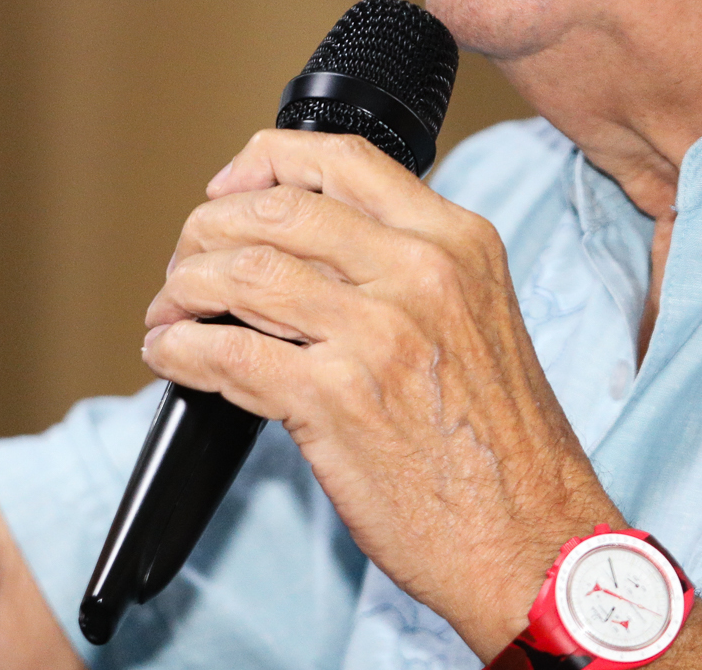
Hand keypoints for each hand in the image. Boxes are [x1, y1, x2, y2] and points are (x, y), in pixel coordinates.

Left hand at [139, 129, 617, 657]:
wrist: (533, 540)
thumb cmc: (506, 449)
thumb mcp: (479, 318)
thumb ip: (408, 270)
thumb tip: (306, 252)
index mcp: (458, 242)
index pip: (342, 160)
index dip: (264, 162)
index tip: (229, 188)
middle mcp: (420, 273)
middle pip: (278, 209)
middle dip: (209, 229)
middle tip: (187, 261)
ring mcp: (376, 334)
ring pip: (242, 271)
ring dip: (183, 289)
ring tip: (168, 311)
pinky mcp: (334, 400)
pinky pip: (227, 354)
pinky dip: (180, 351)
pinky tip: (171, 356)